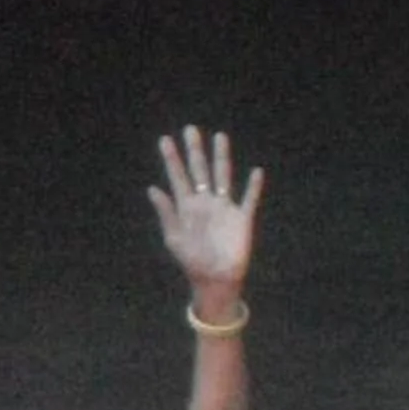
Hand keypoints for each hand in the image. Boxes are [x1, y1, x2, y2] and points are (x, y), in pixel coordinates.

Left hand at [149, 127, 264, 300]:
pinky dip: (253, 187)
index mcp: (186, 206)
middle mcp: (205, 202)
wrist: (215, 280)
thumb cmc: (192, 262)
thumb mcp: (174, 238)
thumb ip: (166, 213)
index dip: (172, 159)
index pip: (178, 177)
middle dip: (195, 150)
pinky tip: (256, 171)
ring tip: (220, 136)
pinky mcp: (242, 219)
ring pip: (223, 177)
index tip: (164, 140)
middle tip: (190, 129)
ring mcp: (224, 209)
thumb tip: (152, 188)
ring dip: (221, 158)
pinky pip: (248, 199)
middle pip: (200, 170)